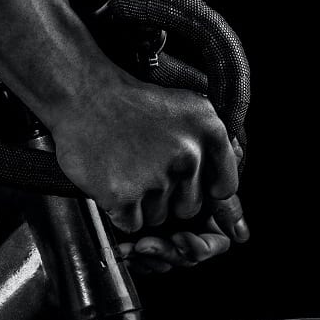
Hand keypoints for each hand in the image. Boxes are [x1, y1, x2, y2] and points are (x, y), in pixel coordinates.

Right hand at [49, 73, 247, 267]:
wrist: (83, 95)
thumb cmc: (133, 103)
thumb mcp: (187, 106)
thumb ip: (215, 143)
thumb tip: (235, 180)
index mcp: (210, 131)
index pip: (224, 187)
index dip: (202, 188)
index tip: (183, 179)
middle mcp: (188, 155)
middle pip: (189, 207)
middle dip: (168, 197)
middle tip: (143, 167)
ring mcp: (155, 177)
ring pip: (159, 217)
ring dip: (141, 204)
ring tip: (125, 169)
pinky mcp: (123, 196)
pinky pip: (132, 224)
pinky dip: (120, 211)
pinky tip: (112, 181)